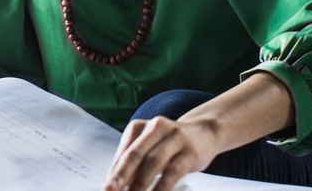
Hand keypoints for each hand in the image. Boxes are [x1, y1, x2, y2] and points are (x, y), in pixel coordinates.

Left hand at [103, 117, 218, 190]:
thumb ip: (135, 161)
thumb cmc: (170, 143)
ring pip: (153, 163)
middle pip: (135, 154)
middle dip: (121, 175)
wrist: (205, 133)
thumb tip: (118, 183)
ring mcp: (175, 138)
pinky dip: (161, 187)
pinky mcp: (190, 152)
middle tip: (110, 190)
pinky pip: (173, 172)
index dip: (114, 172)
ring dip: (140, 184)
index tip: (107, 188)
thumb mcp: (150, 146)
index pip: (123, 152)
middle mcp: (156, 127)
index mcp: (140, 126)